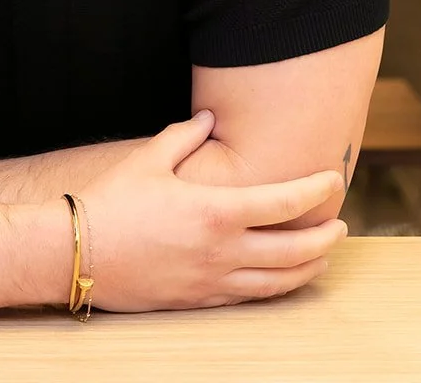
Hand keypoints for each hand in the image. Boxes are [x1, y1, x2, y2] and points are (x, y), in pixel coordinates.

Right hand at [77, 110, 346, 311]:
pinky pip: (249, 298)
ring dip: (308, 269)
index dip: (316, 191)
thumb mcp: (149, 159)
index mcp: (216, 210)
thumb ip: (185, 136)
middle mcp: (223, 250)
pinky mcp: (199, 301)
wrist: (78, 251)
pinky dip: (275, 288)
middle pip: (294, 250)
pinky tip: (280, 279)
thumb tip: (208, 118)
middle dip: (325, 238)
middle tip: (341, 225)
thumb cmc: (112, 201)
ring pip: (279, 283)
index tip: (333, 180)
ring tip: (323, 257)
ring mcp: (213, 281)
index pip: (284, 202)